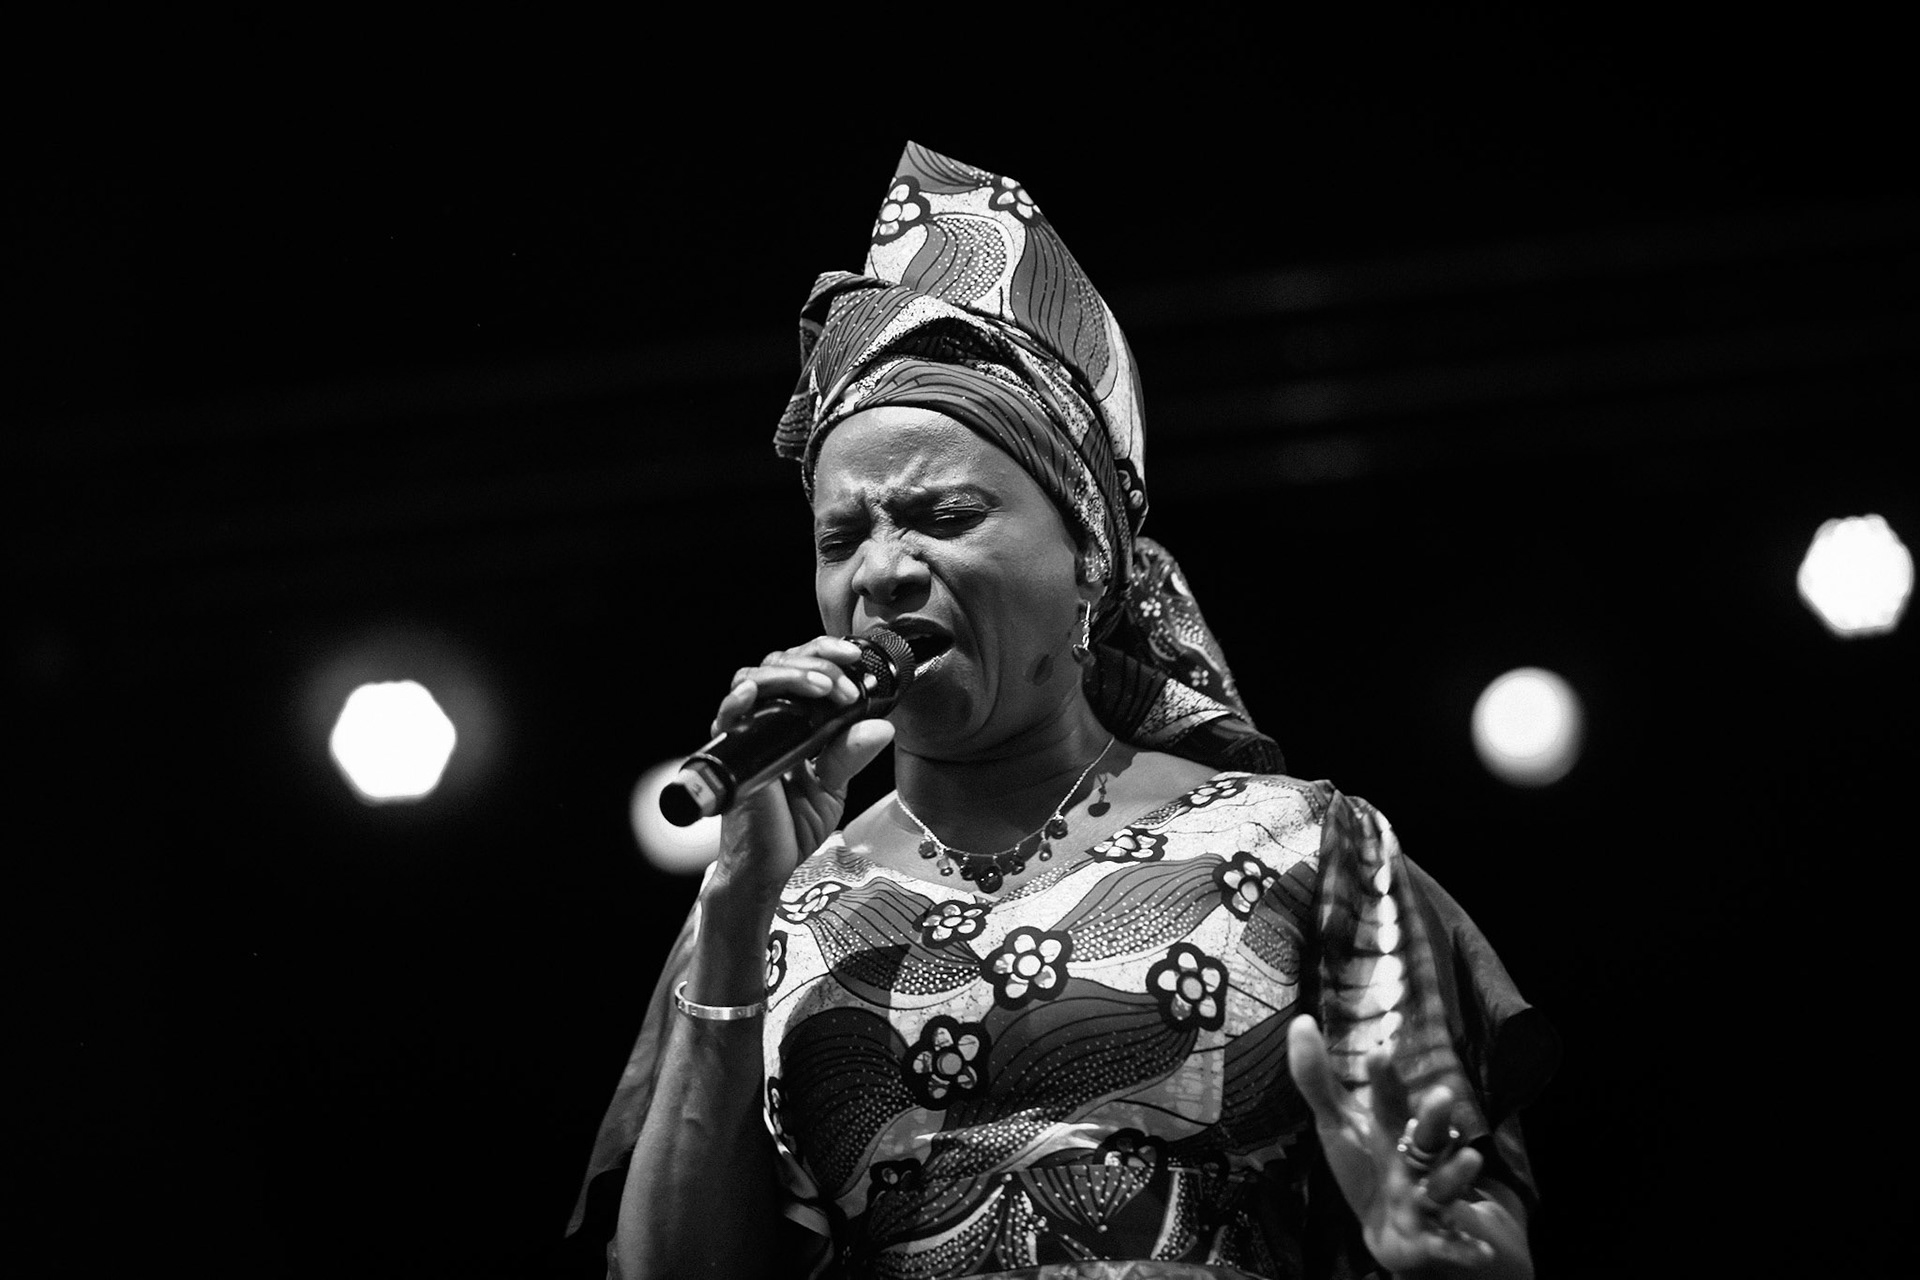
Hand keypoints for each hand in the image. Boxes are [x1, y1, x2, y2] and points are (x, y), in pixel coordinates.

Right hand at [706, 636, 895, 908]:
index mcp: (791, 720)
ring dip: (791, 676)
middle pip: (778, 663)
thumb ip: (850, 755)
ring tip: (823, 688)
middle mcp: (764, 720)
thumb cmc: (791, 825)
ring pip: (753, 679)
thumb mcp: (831, 786)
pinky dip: (737, 702)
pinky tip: (753, 693)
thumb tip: (882, 727)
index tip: (856, 660)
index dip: (826, 655)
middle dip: (816, 663)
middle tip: (845, 685)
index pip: (802, 667)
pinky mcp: (730, 758)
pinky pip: (725, 721)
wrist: (766, 867)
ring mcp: (745, 735)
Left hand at [1287, 1016, 1528, 1277]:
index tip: (1378, 1054)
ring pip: (1444, 1185)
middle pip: (1428, 1136)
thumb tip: (1300, 1022)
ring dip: (1454, 1176)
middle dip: (1435, 1119)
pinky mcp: (1441, 1238)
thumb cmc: (1367, 1171)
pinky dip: (1466, 1249)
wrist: (1397, 1238)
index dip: (1384, 1080)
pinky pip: (1454, 1245)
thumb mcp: (1339, 1127)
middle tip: (1442, 1095)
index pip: (1388, 1101)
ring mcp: (1431, 1198)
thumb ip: (1317, 1080)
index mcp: (1391, 1131)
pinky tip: (1478, 1251)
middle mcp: (1416, 1159)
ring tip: (1471, 1160)